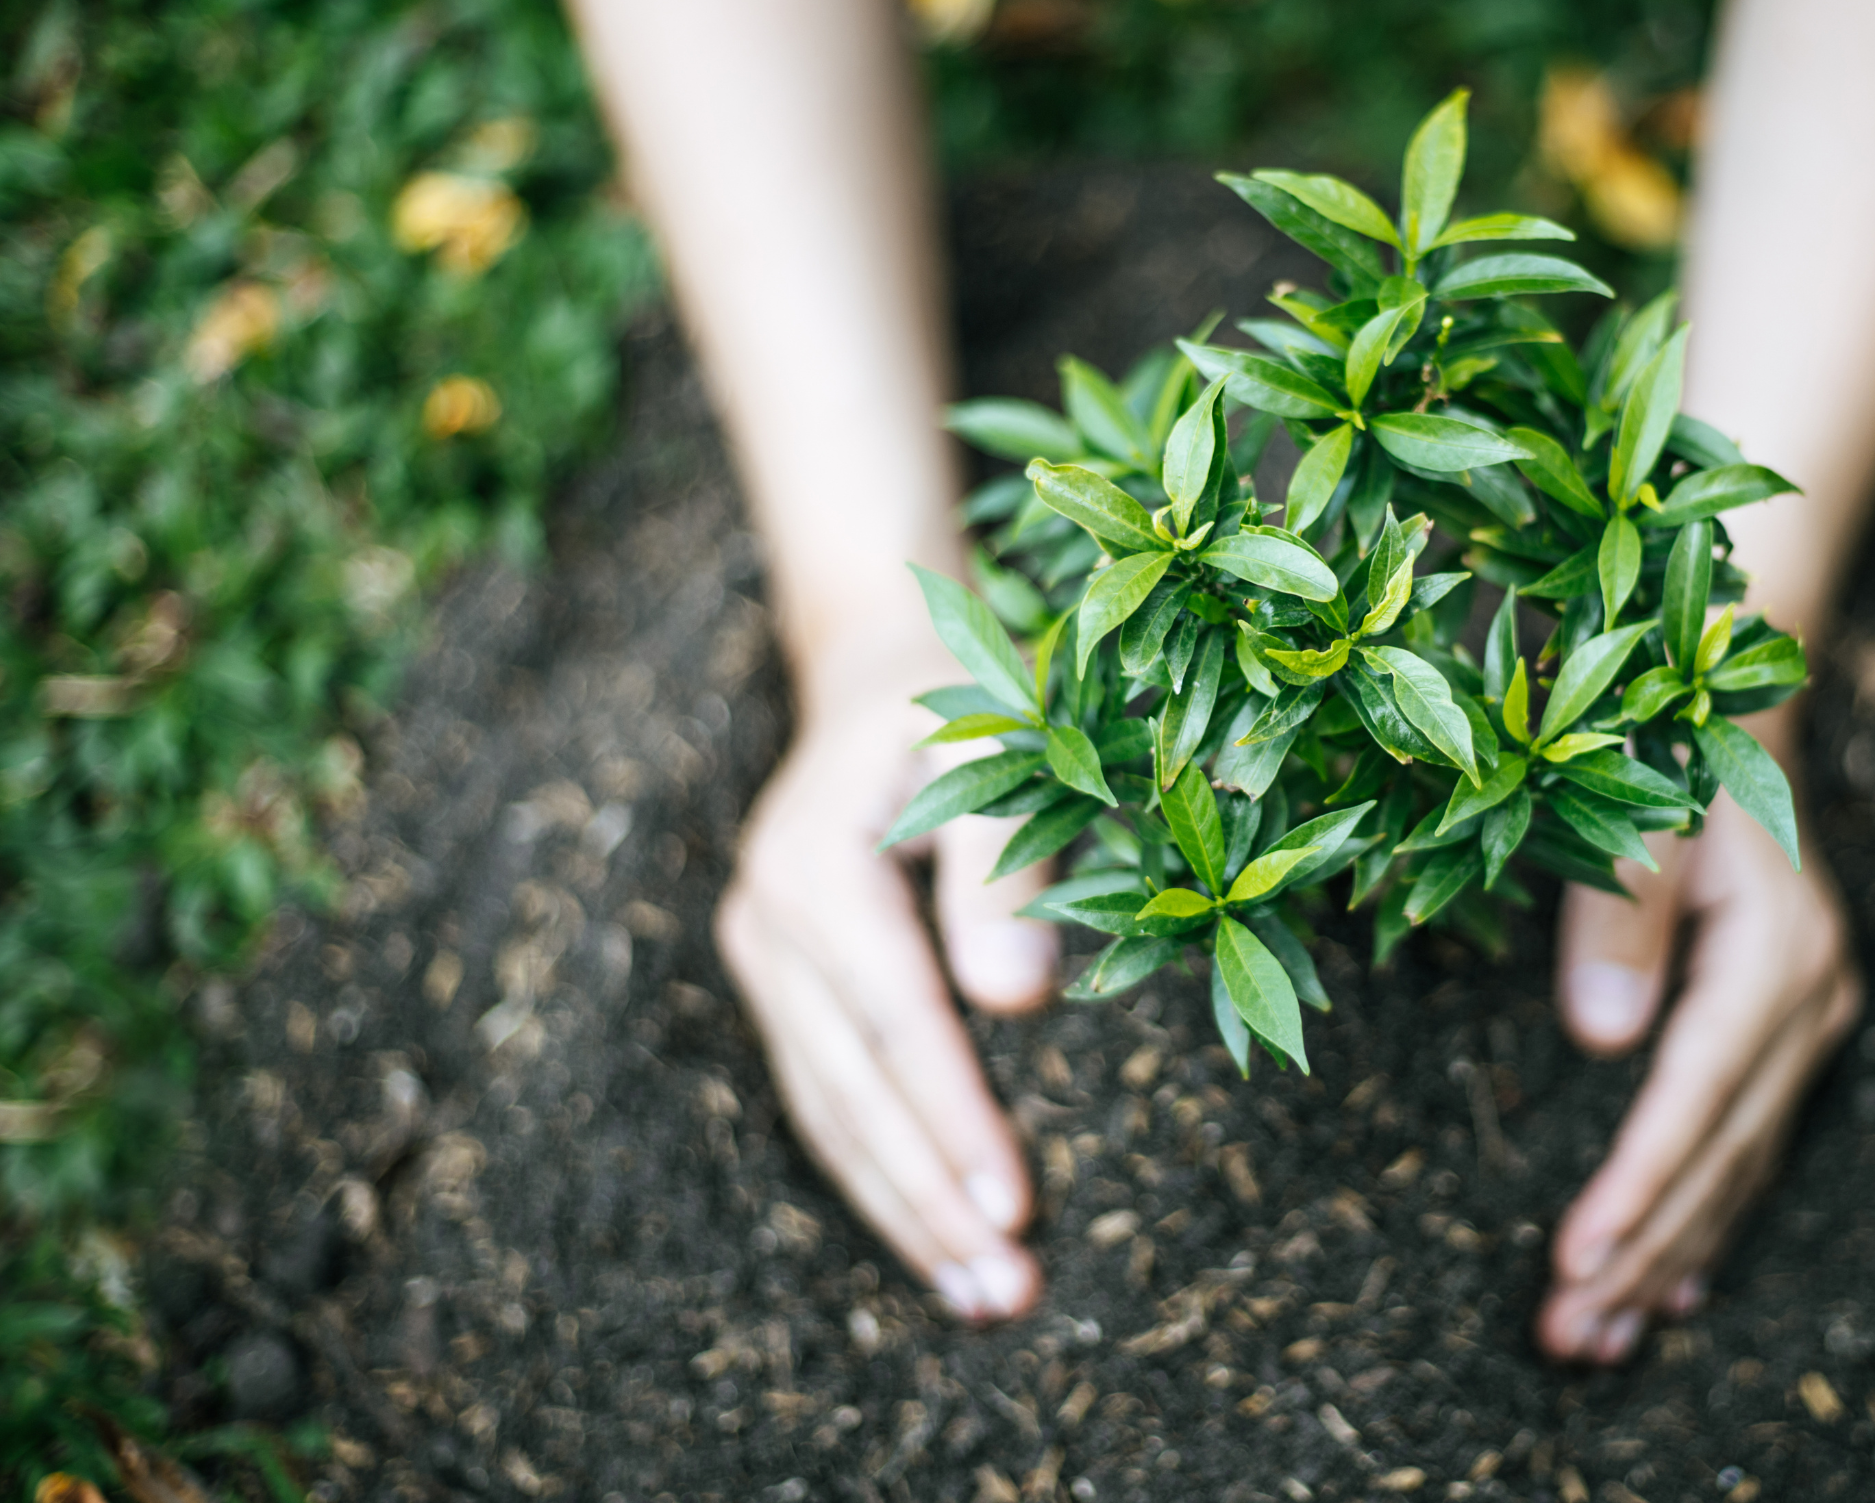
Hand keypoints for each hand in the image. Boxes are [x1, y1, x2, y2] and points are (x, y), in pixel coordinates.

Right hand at [713, 642, 1058, 1320]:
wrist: (879, 669)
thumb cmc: (962, 702)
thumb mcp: (999, 749)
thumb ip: (1005, 867)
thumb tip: (1015, 1003)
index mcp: (816, 865)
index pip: (895, 1021)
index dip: (954, 1120)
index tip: (1016, 1208)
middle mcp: (769, 922)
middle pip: (851, 1089)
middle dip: (930, 1200)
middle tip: (1007, 1293)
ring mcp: (764, 959)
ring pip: (829, 1113)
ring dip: (903, 1213)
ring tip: (982, 1299)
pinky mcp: (783, 986)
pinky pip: (827, 1098)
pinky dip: (878, 1174)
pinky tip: (934, 1240)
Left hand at [1536, 710, 1860, 1362]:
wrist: (1738, 713)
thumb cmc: (1670, 751)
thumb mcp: (1638, 813)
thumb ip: (1621, 920)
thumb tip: (1601, 1041)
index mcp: (1776, 954)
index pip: (1695, 1101)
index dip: (1635, 1188)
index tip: (1573, 1264)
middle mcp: (1810, 1000)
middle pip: (1719, 1155)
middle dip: (1641, 1253)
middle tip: (1567, 1338)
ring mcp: (1811, 1019)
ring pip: (1737, 1167)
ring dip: (1669, 1258)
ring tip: (1599, 1341)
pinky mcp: (1793, 1028)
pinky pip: (1750, 1148)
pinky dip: (1707, 1220)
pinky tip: (1675, 1291)